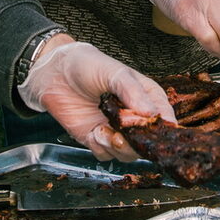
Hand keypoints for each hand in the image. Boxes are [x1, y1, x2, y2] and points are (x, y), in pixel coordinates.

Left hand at [19, 36, 175, 160]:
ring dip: (119, 148)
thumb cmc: (88, 65)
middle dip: (138, 142)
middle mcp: (134, 117)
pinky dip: (101, 148)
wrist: (54, 73)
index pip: (164, 117)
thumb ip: (132, 92)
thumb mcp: (114, 72)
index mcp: (146, 97)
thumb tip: (151, 113)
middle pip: (148, 141)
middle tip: (124, 133)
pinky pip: (106, 154)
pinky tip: (94, 132)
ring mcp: (116, 130)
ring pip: (128, 153)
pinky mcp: (97, 139)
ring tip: (106, 131)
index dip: (164, 127)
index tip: (156, 130)